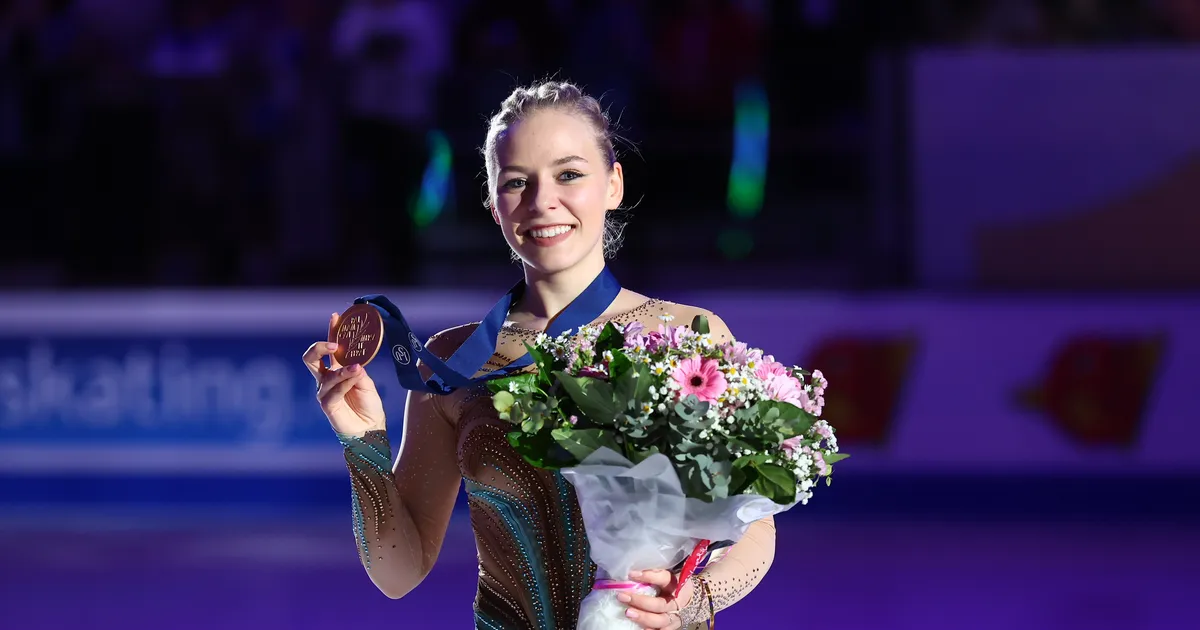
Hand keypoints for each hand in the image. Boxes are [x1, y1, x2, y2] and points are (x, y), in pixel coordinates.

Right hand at [302, 312, 385, 435]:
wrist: (370, 427)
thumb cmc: (368, 404)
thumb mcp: (366, 382)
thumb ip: (358, 370)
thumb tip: (353, 362)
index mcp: (335, 370)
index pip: (329, 348)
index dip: (331, 332)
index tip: (335, 316)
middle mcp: (326, 379)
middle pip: (311, 358)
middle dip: (320, 347)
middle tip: (336, 345)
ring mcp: (324, 392)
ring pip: (327, 375)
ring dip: (343, 370)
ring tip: (357, 368)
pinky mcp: (327, 405)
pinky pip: (334, 390)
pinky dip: (345, 382)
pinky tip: (355, 377)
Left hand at [616, 569, 692, 628]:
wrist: (690, 600)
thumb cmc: (673, 585)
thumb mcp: (667, 576)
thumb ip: (653, 574)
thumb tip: (632, 573)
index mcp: (676, 585)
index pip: (664, 579)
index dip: (648, 576)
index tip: (631, 574)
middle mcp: (676, 602)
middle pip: (659, 604)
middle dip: (640, 601)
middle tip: (623, 596)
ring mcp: (674, 616)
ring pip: (660, 620)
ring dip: (643, 617)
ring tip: (628, 613)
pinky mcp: (672, 626)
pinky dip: (649, 629)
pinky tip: (638, 627)